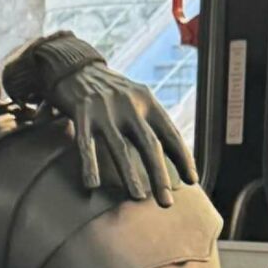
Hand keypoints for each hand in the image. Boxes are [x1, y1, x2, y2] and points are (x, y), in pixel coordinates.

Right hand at [50, 63, 199, 205]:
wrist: (75, 65)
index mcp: (147, 101)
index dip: (183, 158)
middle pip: (149, 145)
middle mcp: (130, 105)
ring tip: (138, 198)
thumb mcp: (135, 98)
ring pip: (120, 148)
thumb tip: (169, 155)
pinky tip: (92, 185)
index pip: (171, 133)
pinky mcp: (81, 114)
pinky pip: (85, 145)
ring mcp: (105, 110)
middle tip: (166, 202)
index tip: (192, 180)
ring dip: (130, 175)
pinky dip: (89, 165)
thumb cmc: (109, 91)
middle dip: (160, 175)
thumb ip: (150, 121)